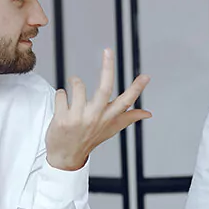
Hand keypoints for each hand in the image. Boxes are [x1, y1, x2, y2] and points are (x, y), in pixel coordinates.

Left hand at [45, 49, 150, 170]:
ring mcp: (79, 119)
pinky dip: (60, 95)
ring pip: (77, 85)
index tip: (146, 76)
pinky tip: (62, 105)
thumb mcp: (110, 130)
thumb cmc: (88, 139)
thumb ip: (128, 118)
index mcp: (108, 118)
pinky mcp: (63, 119)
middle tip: (108, 50)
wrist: (65, 157)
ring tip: (73, 90)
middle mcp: (95, 118)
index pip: (126, 102)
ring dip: (74, 82)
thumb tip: (148, 113)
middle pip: (104, 89)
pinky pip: (61, 94)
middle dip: (108, 67)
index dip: (137, 88)